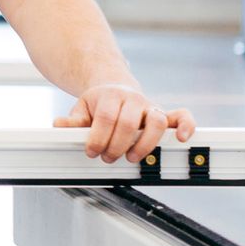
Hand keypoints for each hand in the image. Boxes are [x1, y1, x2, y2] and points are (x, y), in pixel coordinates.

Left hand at [54, 84, 194, 162]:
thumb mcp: (82, 109)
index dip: (97, 138)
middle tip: (107, 157)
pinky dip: (186, 126)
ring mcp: (150, 106)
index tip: (91, 151)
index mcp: (110, 96)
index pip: (105, 119)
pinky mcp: (164, 114)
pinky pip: (182, 116)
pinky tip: (180, 138)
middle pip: (128, 124)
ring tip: (131, 156)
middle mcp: (133, 99)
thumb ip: (73, 120)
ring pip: (156, 122)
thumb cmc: (98, 103)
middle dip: (116, 146)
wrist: (113, 88)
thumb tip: (59, 124)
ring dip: (144, 144)